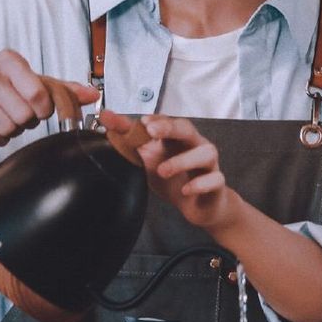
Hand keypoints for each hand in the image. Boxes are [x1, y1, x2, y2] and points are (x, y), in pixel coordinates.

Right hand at [0, 51, 98, 145]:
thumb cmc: (7, 90)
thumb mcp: (36, 85)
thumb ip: (64, 90)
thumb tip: (93, 95)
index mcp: (10, 59)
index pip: (39, 92)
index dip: (46, 109)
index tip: (43, 110)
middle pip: (24, 114)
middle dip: (28, 121)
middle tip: (21, 114)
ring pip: (9, 126)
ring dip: (13, 130)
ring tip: (7, 118)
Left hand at [100, 110, 240, 233]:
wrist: (198, 205)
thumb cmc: (173, 177)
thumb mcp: (147, 157)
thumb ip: (127, 137)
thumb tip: (105, 116)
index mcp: (177, 138)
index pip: (169, 121)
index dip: (158, 120)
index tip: (143, 121)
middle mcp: (195, 146)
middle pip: (187, 129)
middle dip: (170, 128)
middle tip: (152, 132)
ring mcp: (209, 164)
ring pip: (205, 153)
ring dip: (183, 160)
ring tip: (162, 170)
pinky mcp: (216, 184)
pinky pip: (215, 179)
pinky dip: (200, 184)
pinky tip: (185, 189)